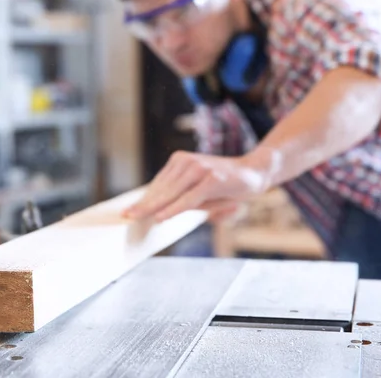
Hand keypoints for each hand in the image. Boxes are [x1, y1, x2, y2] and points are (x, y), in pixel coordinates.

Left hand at [123, 149, 277, 221]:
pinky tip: (160, 217)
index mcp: (180, 161)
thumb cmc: (226, 184)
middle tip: (125, 216)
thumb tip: (159, 213)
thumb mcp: (201, 190)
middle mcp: (187, 162)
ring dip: (153, 208)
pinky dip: (174, 209)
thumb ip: (182, 198)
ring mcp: (199, 169)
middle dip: (143, 204)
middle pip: (160, 189)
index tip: (128, 211)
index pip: (158, 184)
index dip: (143, 199)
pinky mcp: (211, 179)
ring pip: (171, 194)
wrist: (255, 171)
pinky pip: (188, 198)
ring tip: (136, 218)